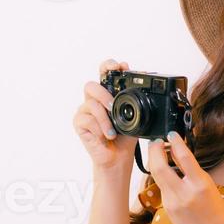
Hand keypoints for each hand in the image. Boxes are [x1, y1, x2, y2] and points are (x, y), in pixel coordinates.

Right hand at [73, 58, 137, 172]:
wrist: (118, 157)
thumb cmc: (125, 137)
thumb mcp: (136, 118)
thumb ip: (135, 104)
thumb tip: (144, 92)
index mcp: (107, 95)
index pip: (104, 73)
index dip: (108, 66)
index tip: (120, 66)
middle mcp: (94, 100)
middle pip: (91, 85)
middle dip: (104, 94)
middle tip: (113, 106)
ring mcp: (85, 111)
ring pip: (91, 103)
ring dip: (105, 118)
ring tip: (113, 131)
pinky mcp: (79, 123)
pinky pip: (87, 119)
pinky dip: (100, 129)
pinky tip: (105, 136)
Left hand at [148, 131, 223, 223]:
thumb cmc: (215, 209)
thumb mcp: (208, 185)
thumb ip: (190, 169)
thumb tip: (177, 150)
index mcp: (199, 185)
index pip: (184, 158)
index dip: (176, 143)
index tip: (171, 134)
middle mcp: (184, 193)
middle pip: (159, 167)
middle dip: (154, 151)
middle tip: (156, 142)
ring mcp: (172, 202)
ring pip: (157, 177)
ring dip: (155, 162)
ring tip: (158, 153)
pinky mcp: (167, 208)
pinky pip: (162, 188)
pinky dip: (163, 177)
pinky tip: (167, 174)